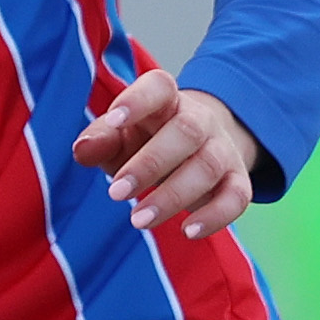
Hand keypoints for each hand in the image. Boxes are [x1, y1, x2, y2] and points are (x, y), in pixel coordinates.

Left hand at [75, 61, 258, 238]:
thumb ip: (100, 139)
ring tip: (139, 220)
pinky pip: (236, 197)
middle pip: (186, 131)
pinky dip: (215, 216)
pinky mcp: (237, 180)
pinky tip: (187, 232)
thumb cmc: (143, 141)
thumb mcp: (117, 137)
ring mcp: (222, 149)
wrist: (191, 150)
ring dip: (173, 196)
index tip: (114, 120)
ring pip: (207, 166)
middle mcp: (200, 120)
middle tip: (116, 193)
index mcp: (165, 101)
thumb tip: (82, 149)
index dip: (139, 99)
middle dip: (150, 164)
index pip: (159, 87)